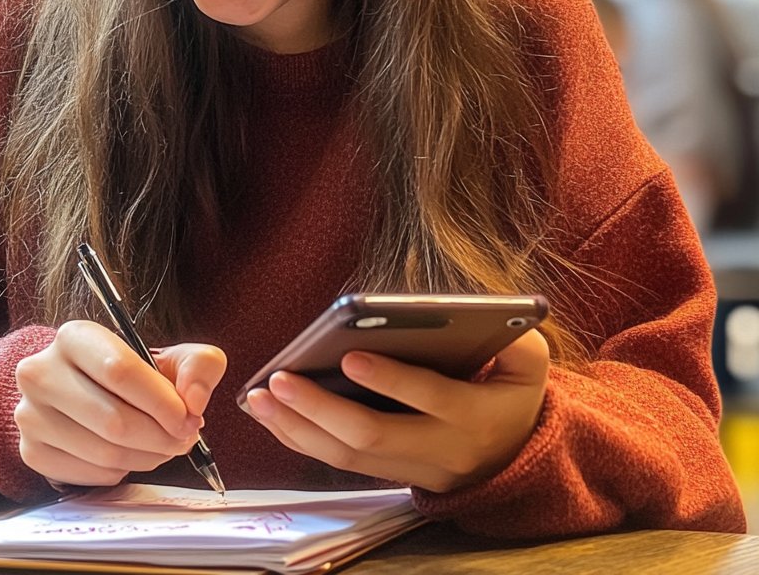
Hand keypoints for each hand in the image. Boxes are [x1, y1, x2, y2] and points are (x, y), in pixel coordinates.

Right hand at [15, 320, 226, 486]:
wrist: (86, 389)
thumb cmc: (133, 373)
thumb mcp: (173, 356)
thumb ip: (199, 366)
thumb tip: (194, 401)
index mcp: (75, 337)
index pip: (121, 372)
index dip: (162, 402)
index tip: (188, 419)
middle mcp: (41, 372)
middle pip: (113, 419)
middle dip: (160, 436)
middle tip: (184, 439)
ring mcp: (30, 415)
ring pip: (103, 452)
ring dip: (146, 457)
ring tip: (163, 447)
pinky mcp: (30, 451)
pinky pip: (89, 474)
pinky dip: (121, 471)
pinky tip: (131, 455)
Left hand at [244, 330, 548, 492]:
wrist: (516, 457)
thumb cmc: (512, 391)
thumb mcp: (529, 362)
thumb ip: (514, 337)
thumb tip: (476, 314)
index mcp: (476, 416)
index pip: (432, 399)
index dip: (392, 381)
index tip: (352, 356)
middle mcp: (440, 450)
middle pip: (374, 437)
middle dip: (322, 408)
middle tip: (280, 379)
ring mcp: (412, 469)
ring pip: (348, 457)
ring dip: (298, 428)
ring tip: (259, 397)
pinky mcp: (389, 474)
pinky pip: (339, 463)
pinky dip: (301, 439)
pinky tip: (270, 414)